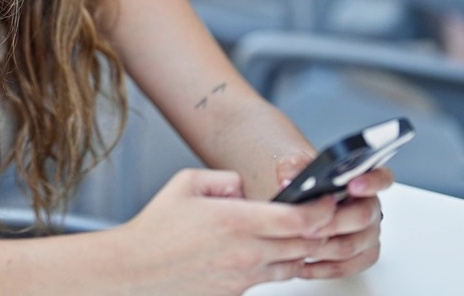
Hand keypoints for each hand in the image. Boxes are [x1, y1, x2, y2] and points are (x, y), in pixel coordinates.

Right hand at [117, 168, 336, 294]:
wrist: (136, 270)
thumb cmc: (157, 229)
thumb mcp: (187, 183)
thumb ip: (225, 178)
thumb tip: (245, 187)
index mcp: (236, 220)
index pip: (297, 219)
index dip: (321, 210)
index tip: (327, 201)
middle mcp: (245, 252)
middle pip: (304, 244)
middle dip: (322, 229)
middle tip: (327, 215)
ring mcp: (244, 276)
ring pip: (294, 264)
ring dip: (304, 248)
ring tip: (303, 232)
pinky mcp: (238, 292)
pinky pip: (273, 278)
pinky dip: (281, 264)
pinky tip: (275, 252)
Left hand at [273, 153, 391, 279]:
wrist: (303, 206)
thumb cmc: (306, 185)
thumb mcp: (296, 166)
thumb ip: (294, 168)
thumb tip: (288, 181)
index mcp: (362, 180)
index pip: (381, 178)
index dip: (371, 182)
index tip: (353, 185)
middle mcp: (370, 207)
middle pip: (363, 217)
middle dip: (333, 223)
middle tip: (309, 227)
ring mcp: (369, 233)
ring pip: (352, 245)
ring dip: (324, 248)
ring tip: (299, 245)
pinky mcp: (363, 255)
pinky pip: (348, 266)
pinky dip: (322, 268)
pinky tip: (303, 264)